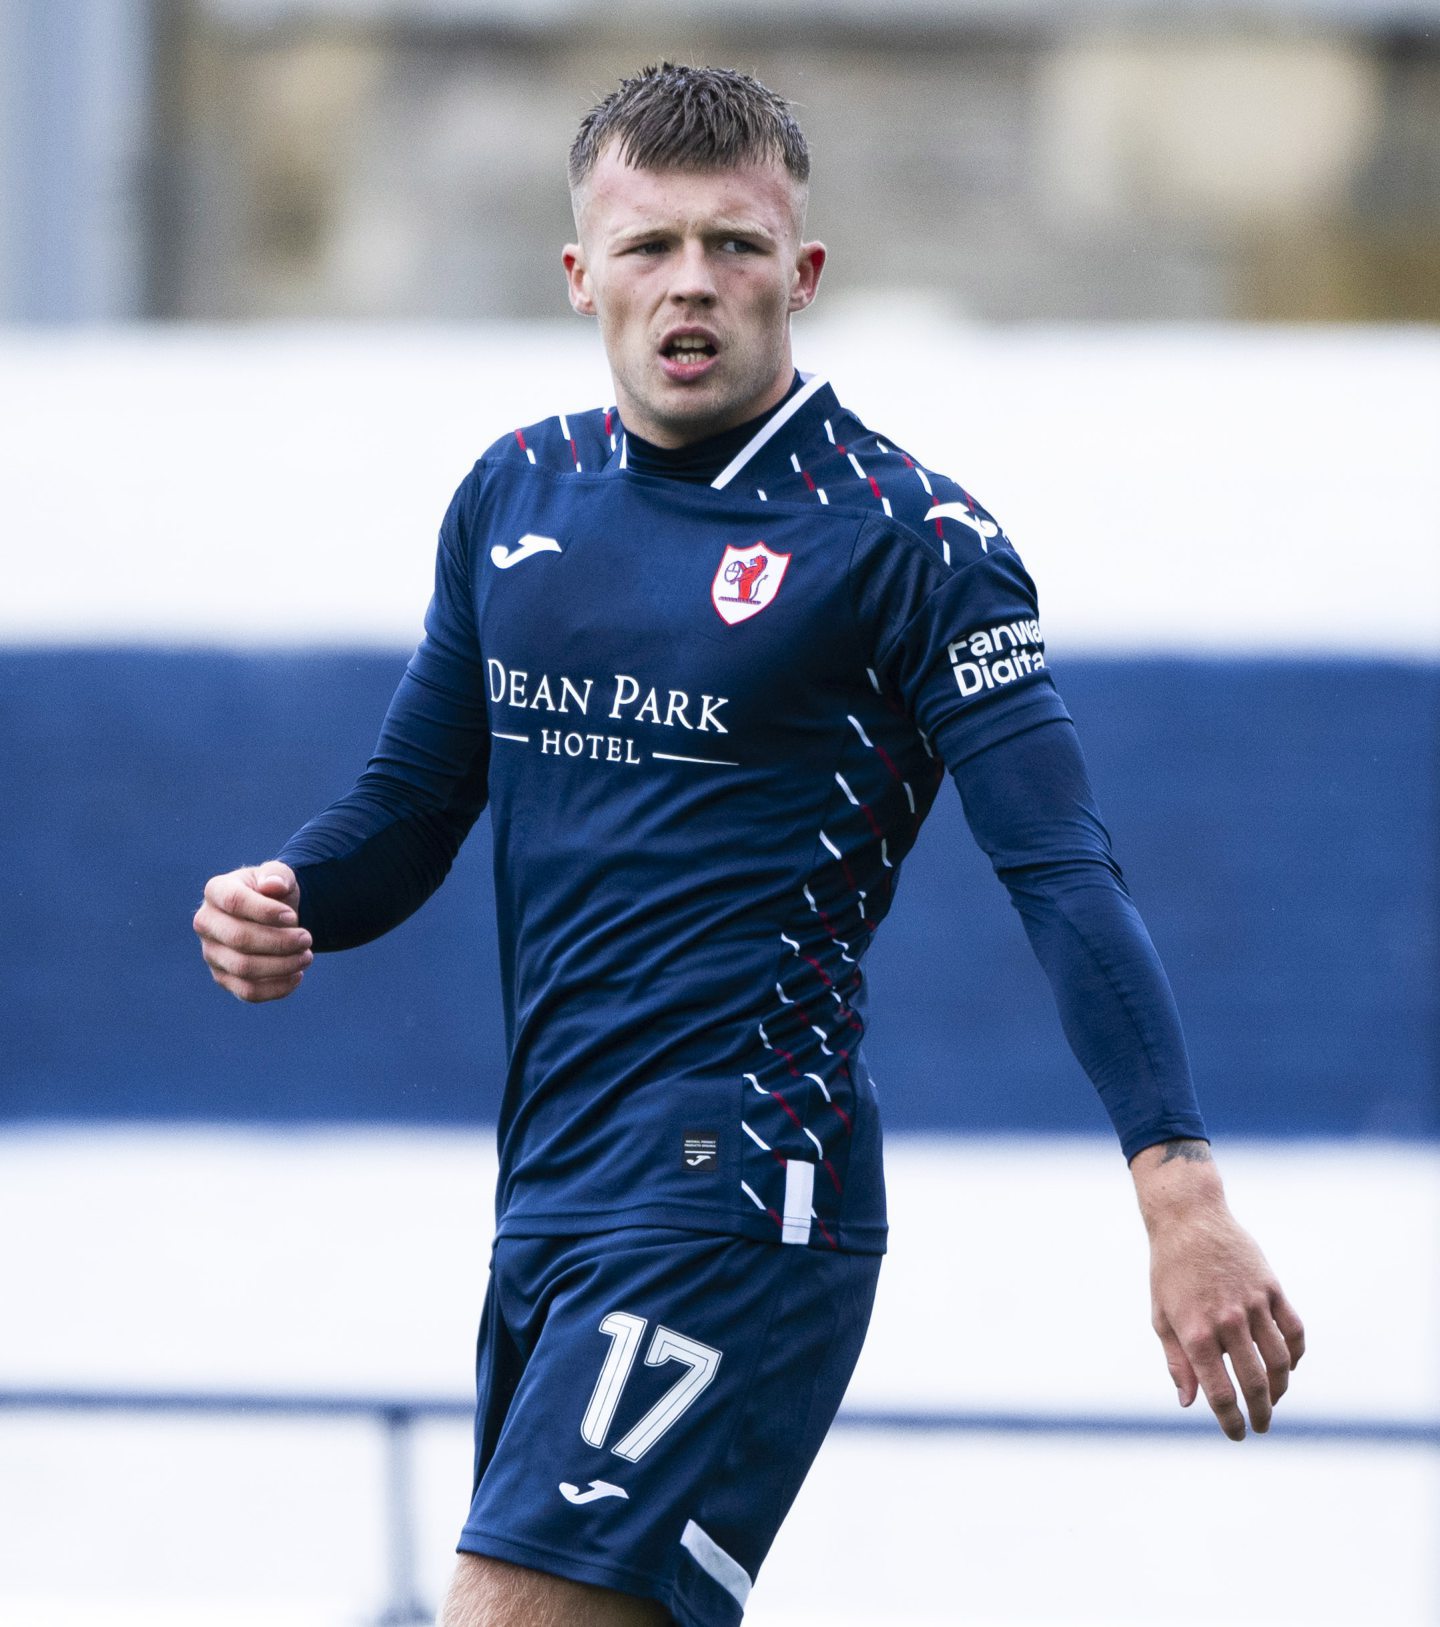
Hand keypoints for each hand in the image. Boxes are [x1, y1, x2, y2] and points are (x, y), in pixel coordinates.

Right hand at [193, 861, 311, 1003]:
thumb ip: (278, 875)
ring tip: (307, 957)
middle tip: (307, 939)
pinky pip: (247, 991)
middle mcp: (206, 923)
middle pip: (239, 939)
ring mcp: (211, 953)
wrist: (273, 915)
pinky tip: (297, 976)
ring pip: (244, 969)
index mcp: (216, 891)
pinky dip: (277, 988)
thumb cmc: (273, 892)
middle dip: (280, 942)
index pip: (234, 902)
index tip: (293, 917)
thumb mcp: (279, 875)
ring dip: (282, 966)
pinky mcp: (223, 977)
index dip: (266, 912)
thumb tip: (272, 885)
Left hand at [1132, 1140, 1304, 1439]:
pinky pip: (1294, 1331)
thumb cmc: (1169, 1271)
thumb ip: (1177, 1362)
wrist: (1189, 1220)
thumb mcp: (1161, 1317)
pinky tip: (1288, 1367)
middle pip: (1255, 1383)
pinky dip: (1296, 1355)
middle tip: (1260, 1426)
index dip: (1231, 1421)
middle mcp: (1227, 1322)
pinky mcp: (1272, 1288)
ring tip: (1274, 1400)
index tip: (1238, 1434)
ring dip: (1281, 1389)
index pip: (1220, 1393)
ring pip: (1281, 1361)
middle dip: (1261, 1413)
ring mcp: (1253, 1304)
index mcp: (1196, 1332)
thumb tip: (1189, 1403)